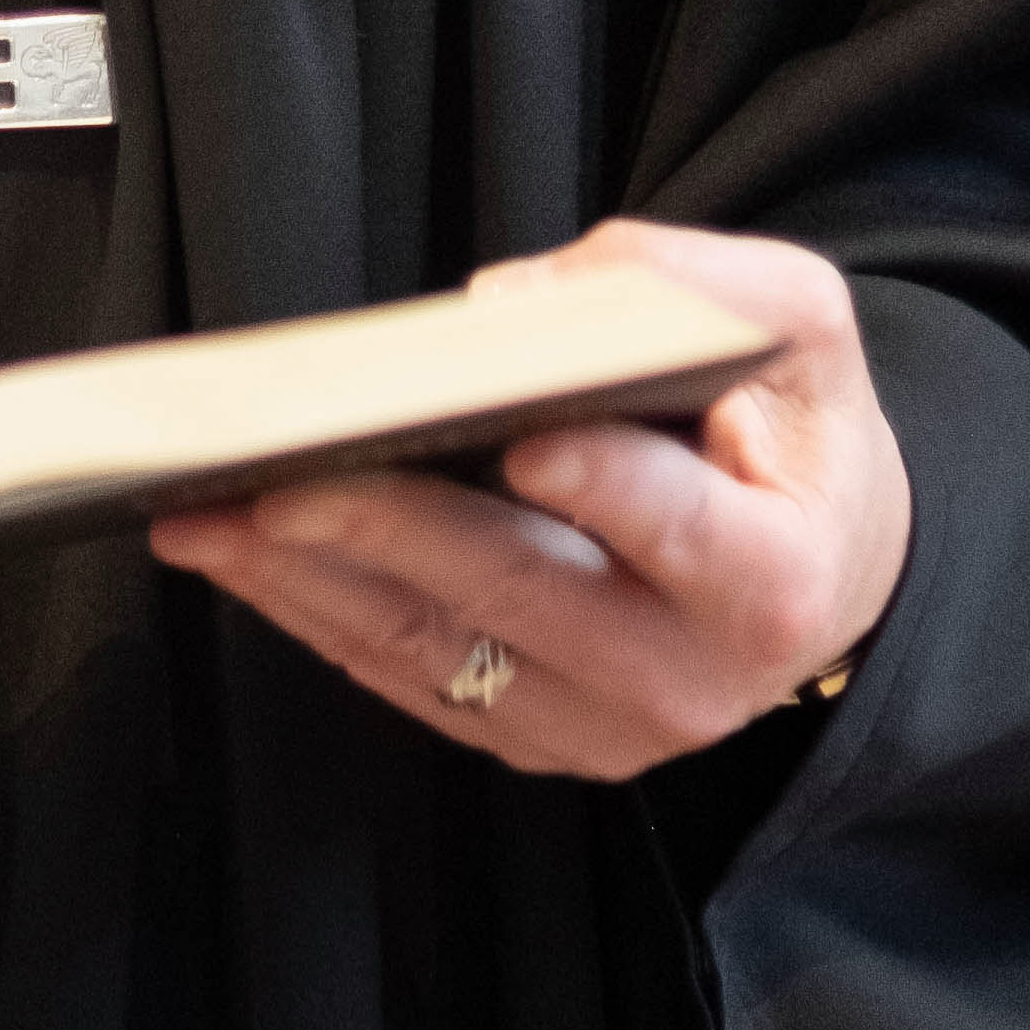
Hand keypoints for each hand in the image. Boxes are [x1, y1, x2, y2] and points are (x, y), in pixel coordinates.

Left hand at [149, 218, 908, 781]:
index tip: (525, 437)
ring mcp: (606, 728)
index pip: (684, 530)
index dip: (604, 486)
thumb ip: (691, 289)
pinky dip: (320, 616)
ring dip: (309, 584)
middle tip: (273, 477)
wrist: (824, 568)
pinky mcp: (537, 739)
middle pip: (521, 594)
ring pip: (439, 652)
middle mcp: (689, 680)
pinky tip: (244, 555)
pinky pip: (411, 680)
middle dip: (387, 530)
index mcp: (775, 580)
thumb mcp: (800, 325)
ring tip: (205, 515)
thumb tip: (512, 307)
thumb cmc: (796, 428)